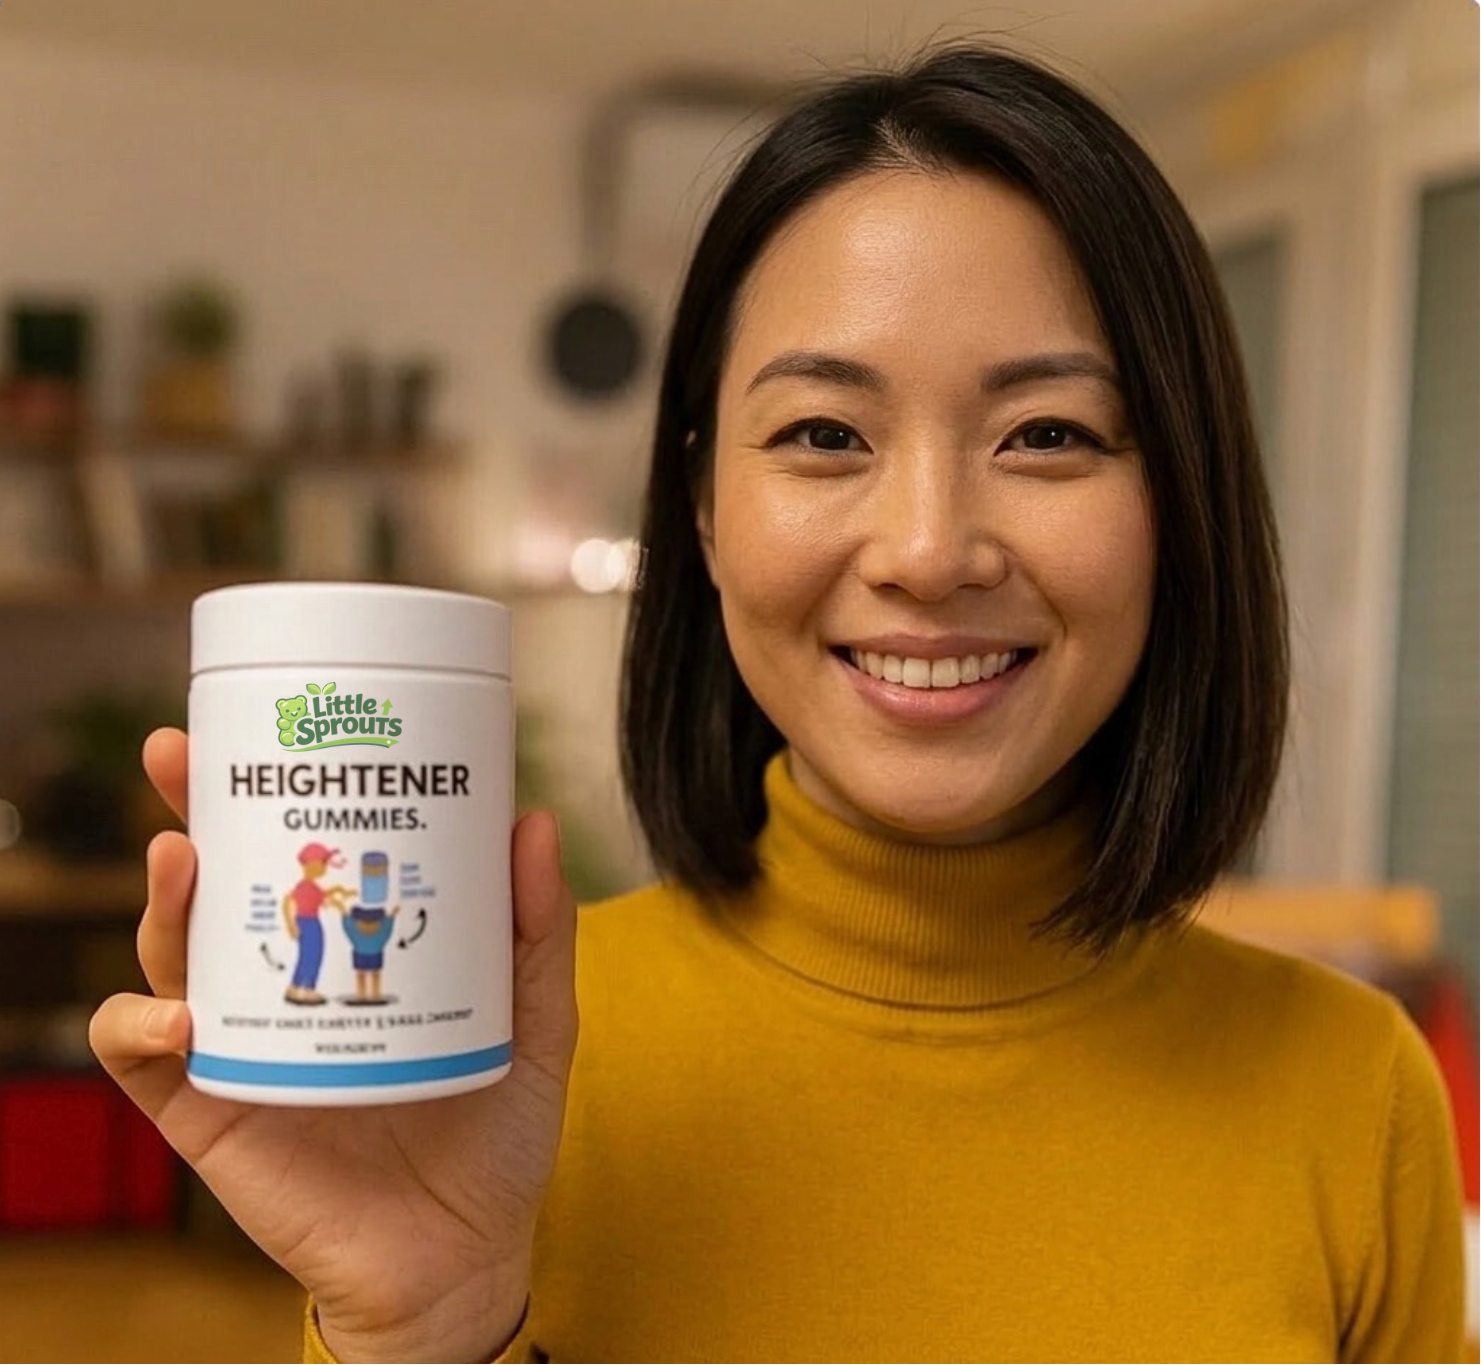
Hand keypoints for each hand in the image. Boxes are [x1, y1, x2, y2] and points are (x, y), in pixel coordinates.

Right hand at [90, 729, 578, 1363]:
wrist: (466, 1250)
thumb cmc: (495, 1127)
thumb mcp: (531, 1014)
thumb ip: (534, 927)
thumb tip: (533, 822)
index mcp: (350, 950)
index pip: (300, 854)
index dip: (271, 790)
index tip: (263, 729)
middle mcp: (287, 984)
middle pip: (220, 886)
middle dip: (189, 814)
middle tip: (182, 759)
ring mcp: (244, 1042)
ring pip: (172, 957)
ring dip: (163, 905)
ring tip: (184, 860)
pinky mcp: (210, 1111)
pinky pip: (146, 1059)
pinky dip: (144, 1028)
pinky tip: (186, 1016)